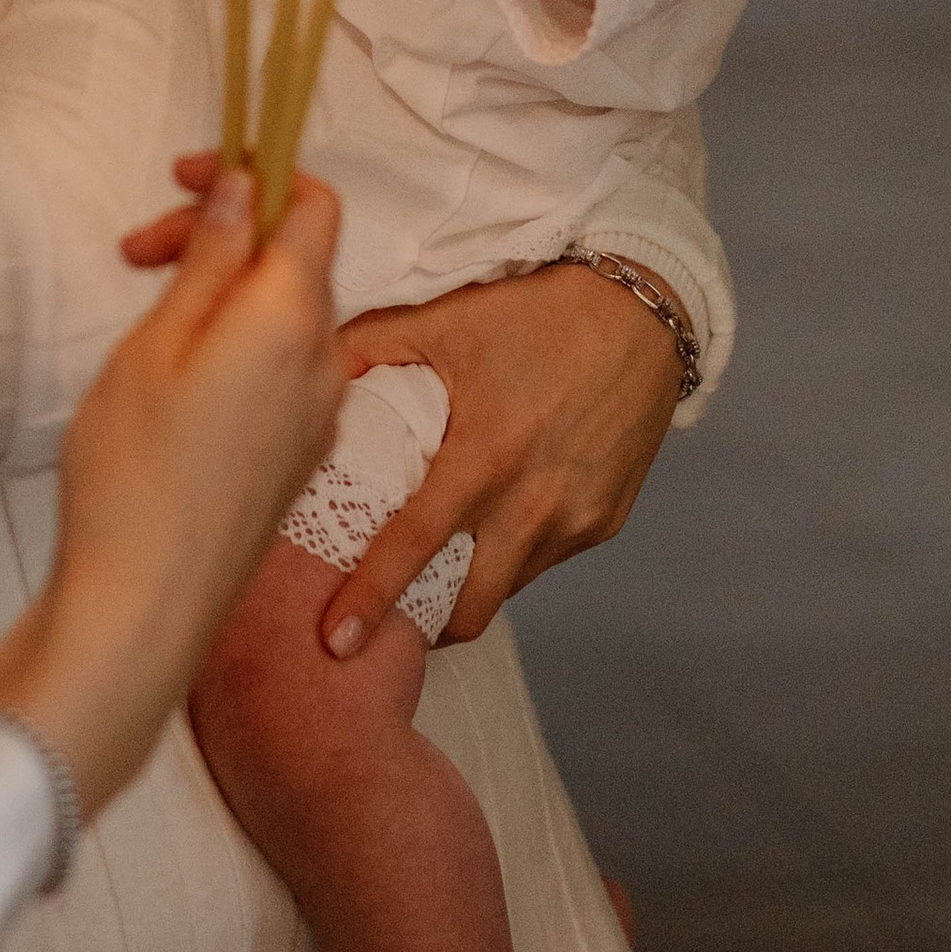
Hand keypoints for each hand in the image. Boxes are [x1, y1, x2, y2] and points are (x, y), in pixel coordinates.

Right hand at [0, 167, 343, 814]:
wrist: (145, 609)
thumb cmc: (135, 473)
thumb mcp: (157, 342)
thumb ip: (210, 255)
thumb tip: (245, 183)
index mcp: (294, 317)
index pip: (314, 205)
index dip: (257, 173)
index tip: (187, 176)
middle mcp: (326, 361)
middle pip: (294, 259)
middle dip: (222, 236)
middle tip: (135, 253)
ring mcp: (319, 416)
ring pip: (284, 317)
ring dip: (223, 295)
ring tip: (144, 324)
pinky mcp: (300, 459)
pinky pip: (282, 372)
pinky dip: (237, 349)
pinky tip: (173, 384)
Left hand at [318, 264, 681, 653]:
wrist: (643, 310)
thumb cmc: (539, 311)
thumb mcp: (448, 318)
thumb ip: (370, 344)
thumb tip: (307, 364)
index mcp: (486, 456)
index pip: (415, 544)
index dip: (372, 596)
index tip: (334, 641)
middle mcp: (534, 502)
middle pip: (470, 606)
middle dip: (424, 627)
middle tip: (386, 626)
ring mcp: (575, 519)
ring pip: (509, 586)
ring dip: (470, 589)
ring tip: (437, 570)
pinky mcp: (604, 522)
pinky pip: (545, 559)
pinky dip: (512, 555)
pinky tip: (495, 522)